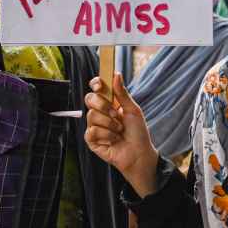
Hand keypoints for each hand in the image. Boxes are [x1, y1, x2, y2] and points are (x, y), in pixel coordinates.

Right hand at [84, 73, 158, 197]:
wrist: (139, 153)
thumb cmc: (138, 132)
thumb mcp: (133, 110)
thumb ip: (123, 94)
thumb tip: (116, 75)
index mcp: (110, 104)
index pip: (97, 89)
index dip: (96, 84)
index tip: (99, 84)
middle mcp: (100, 113)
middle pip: (89, 99)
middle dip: (103, 105)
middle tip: (116, 113)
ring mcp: (94, 126)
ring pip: (91, 116)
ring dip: (110, 124)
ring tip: (119, 131)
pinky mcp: (91, 140)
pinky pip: (92, 131)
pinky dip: (107, 135)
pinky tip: (114, 140)